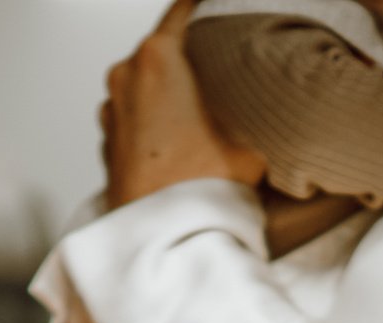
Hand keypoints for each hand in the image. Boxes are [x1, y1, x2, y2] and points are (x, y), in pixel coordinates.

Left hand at [101, 0, 266, 209]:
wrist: (163, 238)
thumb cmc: (201, 184)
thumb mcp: (252, 132)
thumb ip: (258, 100)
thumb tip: (274, 91)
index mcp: (157, 57)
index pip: (185, 8)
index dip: (208, 8)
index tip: (224, 12)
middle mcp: (126, 76)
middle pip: (165, 47)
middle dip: (193, 55)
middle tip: (225, 67)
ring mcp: (112, 110)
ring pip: (148, 85)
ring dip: (172, 91)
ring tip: (205, 110)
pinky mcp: (108, 142)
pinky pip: (137, 117)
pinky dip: (157, 120)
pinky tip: (184, 138)